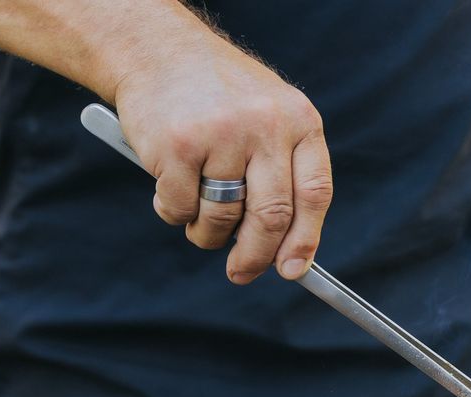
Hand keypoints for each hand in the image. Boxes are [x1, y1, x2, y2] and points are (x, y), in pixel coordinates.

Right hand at [113, 30, 331, 283]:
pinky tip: (170, 185)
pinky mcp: (177, 146)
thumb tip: (290, 255)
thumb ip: (284, 176)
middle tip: (240, 273)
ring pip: (222, 219)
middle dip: (255, 257)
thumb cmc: (218, 98)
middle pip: (271, 217)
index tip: (292, 270)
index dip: (305, 240)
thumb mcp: (269, 119)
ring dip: (206, 233)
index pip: (314, 194)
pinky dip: (173, 212)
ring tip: (198, 217)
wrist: (156, 50)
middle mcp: (266, 125)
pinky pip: (180, 208)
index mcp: (299, 121)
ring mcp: (221, 134)